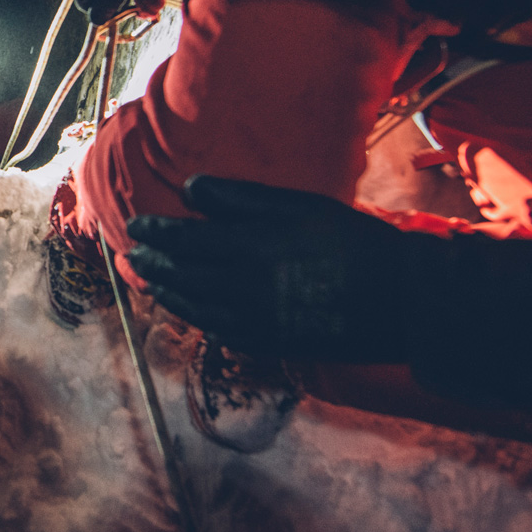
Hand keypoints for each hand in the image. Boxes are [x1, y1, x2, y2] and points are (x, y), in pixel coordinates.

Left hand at [125, 177, 432, 361]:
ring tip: (147, 280)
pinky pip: (217, 330)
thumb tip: (191, 188)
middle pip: (181, 275)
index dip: (155, 233)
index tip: (136, 225)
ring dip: (165, 292)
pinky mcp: (268, 343)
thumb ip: (241, 198)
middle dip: (152, 263)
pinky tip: (187, 307)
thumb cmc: (352, 240)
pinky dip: (193, 316)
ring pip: (193, 307)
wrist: (399, 300)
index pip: (183, 241)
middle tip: (133, 253)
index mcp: (249, 248)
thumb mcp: (300, 205)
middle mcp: (242, 288)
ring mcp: (253, 321)